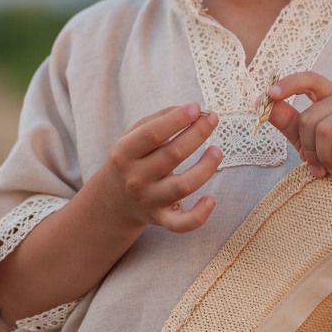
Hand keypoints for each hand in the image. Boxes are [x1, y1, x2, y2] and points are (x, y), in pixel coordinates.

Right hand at [99, 103, 221, 232]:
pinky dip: (199, 215)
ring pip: (183, 186)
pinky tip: (212, 199)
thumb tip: (194, 110)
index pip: (152, 134)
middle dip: (197, 134)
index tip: (196, 108)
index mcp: (124, 153)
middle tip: (213, 119)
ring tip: (217, 151)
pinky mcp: (161, 219)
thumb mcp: (133, 136)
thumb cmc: (130, 160)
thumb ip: (159, 120)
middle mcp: (135, 178)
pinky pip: (182, 224)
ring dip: (206, 167)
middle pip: (172, 155)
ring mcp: (149, 200)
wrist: (113, 201)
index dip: (177, 120)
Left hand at [267, 72, 331, 177]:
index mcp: (329, 96)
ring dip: (326, 158)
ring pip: (325, 130)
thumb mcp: (306, 138)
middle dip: (310, 149)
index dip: (289, 83)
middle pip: (310, 118)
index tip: (270, 94)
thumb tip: (260, 101)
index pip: (309, 79)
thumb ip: (286, 119)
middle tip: (319, 167)